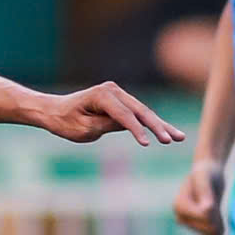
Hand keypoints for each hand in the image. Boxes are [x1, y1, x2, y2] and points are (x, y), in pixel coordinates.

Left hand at [35, 83, 186, 146]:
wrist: (54, 111)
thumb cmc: (64, 121)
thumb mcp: (83, 129)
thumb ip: (106, 126)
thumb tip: (129, 125)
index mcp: (101, 95)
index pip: (124, 115)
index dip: (136, 130)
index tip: (147, 144)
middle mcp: (112, 90)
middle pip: (139, 111)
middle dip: (158, 126)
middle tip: (172, 140)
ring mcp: (118, 94)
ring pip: (143, 112)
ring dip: (161, 126)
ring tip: (179, 138)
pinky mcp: (120, 101)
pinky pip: (138, 113)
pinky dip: (152, 124)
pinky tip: (168, 132)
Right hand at [173, 159, 225, 234]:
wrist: (208, 175)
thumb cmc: (206, 173)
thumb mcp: (205, 178)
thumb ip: (205, 192)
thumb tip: (206, 209)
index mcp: (179, 205)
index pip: (204, 216)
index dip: (214, 209)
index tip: (213, 199)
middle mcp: (180, 218)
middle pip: (208, 227)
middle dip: (217, 217)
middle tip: (217, 202)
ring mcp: (188, 225)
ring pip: (212, 234)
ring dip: (220, 223)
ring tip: (217, 208)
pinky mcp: (197, 229)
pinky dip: (220, 229)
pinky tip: (220, 218)